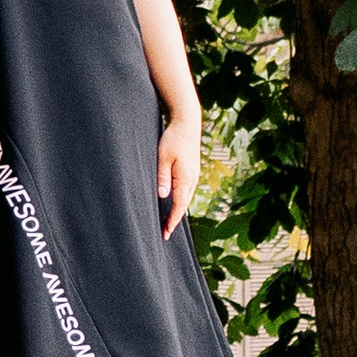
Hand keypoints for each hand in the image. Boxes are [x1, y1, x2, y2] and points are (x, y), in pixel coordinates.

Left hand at [158, 115, 201, 238]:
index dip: (172, 221)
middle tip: (164, 233)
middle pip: (184, 206)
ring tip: (168, 222)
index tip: (165, 233)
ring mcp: (194, 175)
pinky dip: (180, 201)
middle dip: (174, 220)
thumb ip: (163, 177)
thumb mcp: (163, 157)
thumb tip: (162, 197)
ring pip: (186, 199)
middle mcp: (192, 179)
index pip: (179, 206)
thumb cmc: (173, 138)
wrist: (188, 123)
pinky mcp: (192, 171)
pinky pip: (187, 191)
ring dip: (177, 211)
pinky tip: (174, 204)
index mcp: (185, 178)